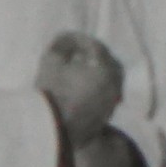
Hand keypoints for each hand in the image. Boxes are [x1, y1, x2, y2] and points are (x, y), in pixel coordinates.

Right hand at [37, 31, 123, 150]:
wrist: (53, 128)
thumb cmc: (52, 91)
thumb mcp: (51, 60)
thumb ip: (62, 43)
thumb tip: (68, 38)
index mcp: (105, 70)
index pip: (98, 48)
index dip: (82, 41)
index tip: (68, 39)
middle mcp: (114, 86)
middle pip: (111, 64)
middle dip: (96, 55)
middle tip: (79, 52)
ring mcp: (111, 103)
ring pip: (111, 81)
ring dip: (98, 72)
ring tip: (79, 69)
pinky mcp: (105, 116)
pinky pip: (106, 95)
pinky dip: (97, 86)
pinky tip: (81, 87)